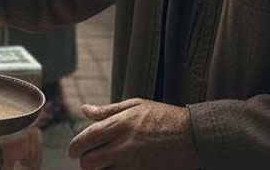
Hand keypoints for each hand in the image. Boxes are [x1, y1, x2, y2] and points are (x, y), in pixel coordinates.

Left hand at [68, 98, 198, 169]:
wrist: (196, 136)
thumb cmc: (166, 117)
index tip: (73, 151)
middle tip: (87, 160)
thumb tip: (85, 110)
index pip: (86, 138)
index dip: (75, 146)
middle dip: (84, 162)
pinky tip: (117, 168)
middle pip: (90, 161)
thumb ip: (108, 111)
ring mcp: (134, 162)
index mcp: (119, 124)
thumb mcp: (136, 105)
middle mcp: (123, 144)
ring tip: (101, 166)